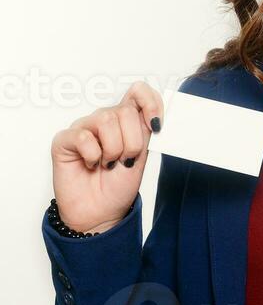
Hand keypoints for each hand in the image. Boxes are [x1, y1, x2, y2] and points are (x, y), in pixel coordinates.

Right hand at [50, 80, 163, 233]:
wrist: (100, 213)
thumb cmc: (118, 186)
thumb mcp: (142, 157)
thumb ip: (146, 132)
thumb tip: (155, 114)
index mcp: (126, 120)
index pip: (138, 91)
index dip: (150, 103)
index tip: (156, 126)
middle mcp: (105, 119)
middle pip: (125, 111)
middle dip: (132, 143)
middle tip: (124, 161)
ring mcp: (84, 127)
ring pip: (106, 120)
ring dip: (113, 149)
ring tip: (107, 164)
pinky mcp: (64, 140)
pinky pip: (83, 136)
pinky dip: (93, 156)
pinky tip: (90, 165)